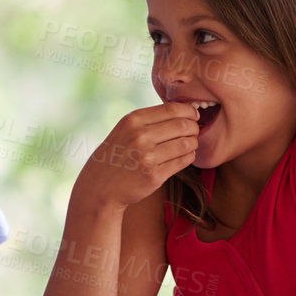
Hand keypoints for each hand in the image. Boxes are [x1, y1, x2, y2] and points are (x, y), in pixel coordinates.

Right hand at [75, 103, 199, 211]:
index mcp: (133, 120)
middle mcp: (140, 136)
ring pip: (186, 144)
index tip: (194, 116)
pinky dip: (189, 157)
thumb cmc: (117, 154)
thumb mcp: (125, 129)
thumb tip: (185, 110)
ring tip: (190, 144)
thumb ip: (150, 119)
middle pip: (183, 125)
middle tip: (194, 131)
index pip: (173, 109)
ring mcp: (147, 157)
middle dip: (194, 128)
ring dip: (193, 143)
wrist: (100, 186)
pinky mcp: (154, 176)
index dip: (189, 112)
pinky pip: (183, 161)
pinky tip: (185, 156)